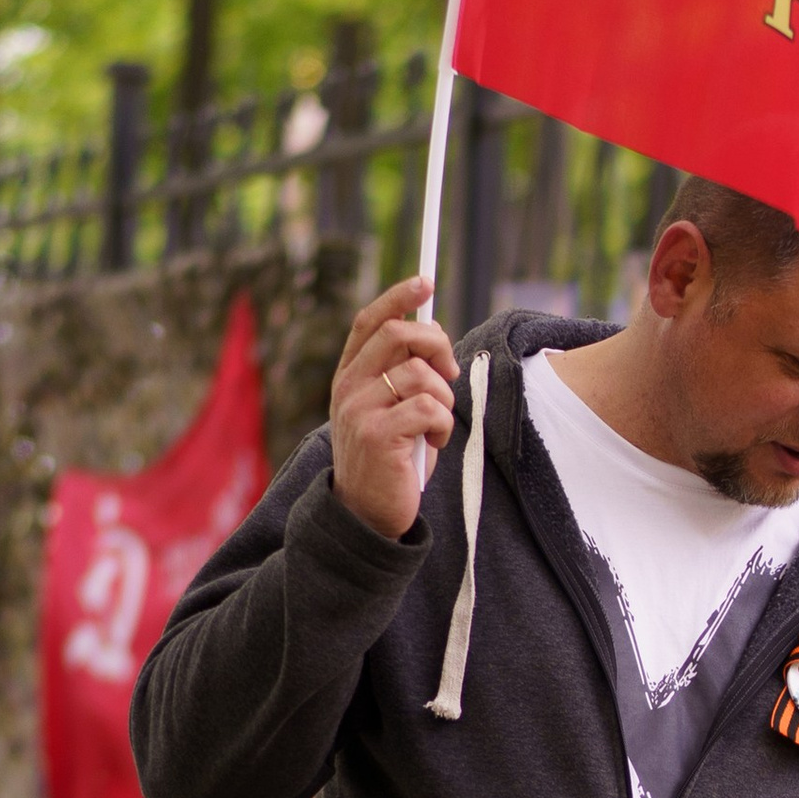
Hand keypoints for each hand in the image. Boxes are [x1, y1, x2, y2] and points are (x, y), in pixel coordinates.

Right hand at [330, 277, 454, 538]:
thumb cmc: (390, 460)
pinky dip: (443, 425)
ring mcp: (357, 410)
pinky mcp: (376, 435)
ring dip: (443, 397)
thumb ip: (406, 375)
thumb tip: (436, 339)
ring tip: (437, 425)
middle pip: (398, 334)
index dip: (398, 297)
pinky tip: (434, 442)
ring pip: (419, 373)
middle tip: (450, 371)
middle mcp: (347, 388)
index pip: (370, 321)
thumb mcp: (395, 410)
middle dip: (436, 344)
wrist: (367, 516)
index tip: (425, 281)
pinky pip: (427, 408)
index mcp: (349, 376)